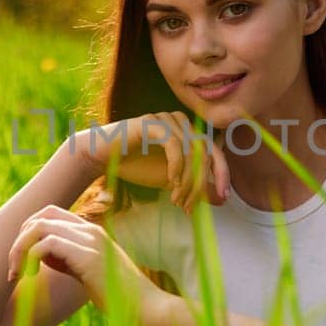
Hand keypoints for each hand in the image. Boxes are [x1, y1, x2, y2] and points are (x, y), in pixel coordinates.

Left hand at [6, 204, 161, 315]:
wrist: (148, 310)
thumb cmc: (120, 298)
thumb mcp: (89, 274)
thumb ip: (67, 260)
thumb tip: (41, 255)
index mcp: (92, 232)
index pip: (50, 213)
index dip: (28, 232)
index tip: (21, 260)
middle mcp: (90, 230)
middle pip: (41, 216)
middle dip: (19, 239)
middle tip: (14, 270)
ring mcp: (90, 241)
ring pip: (39, 227)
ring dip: (20, 249)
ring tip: (18, 274)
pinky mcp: (88, 257)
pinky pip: (47, 244)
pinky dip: (31, 257)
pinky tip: (33, 276)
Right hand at [75, 111, 229, 214]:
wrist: (102, 156)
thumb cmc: (136, 165)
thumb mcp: (172, 180)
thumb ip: (195, 186)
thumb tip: (221, 199)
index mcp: (188, 133)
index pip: (214, 151)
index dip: (222, 174)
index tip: (224, 197)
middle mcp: (181, 122)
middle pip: (204, 153)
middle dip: (200, 184)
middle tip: (189, 206)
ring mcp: (167, 119)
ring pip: (191, 151)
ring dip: (187, 180)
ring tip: (176, 199)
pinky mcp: (152, 122)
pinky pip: (174, 144)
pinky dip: (176, 166)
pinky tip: (170, 182)